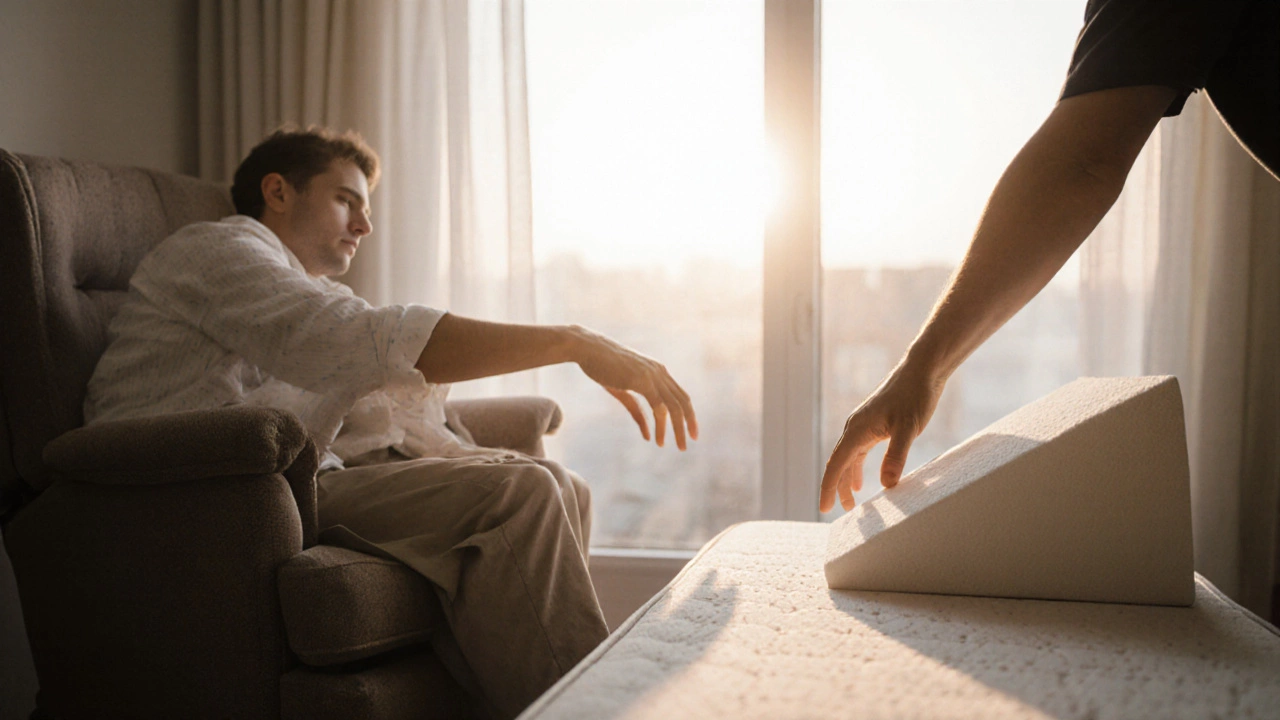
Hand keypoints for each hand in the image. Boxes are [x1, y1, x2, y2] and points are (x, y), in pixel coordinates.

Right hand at [569, 325, 698, 449]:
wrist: (588, 348)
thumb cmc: (602, 367)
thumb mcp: (622, 389)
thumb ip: (635, 408)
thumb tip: (648, 432)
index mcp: (657, 371)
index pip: (680, 395)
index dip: (688, 414)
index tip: (689, 431)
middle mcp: (659, 372)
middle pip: (682, 402)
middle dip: (688, 424)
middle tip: (688, 444)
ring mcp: (651, 375)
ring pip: (673, 407)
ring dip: (676, 429)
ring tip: (678, 447)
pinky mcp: (641, 380)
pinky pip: (658, 406)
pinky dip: (659, 425)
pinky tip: (655, 439)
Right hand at [820, 361, 943, 512]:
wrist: (922, 370)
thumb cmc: (915, 395)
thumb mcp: (909, 428)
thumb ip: (896, 456)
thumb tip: (886, 485)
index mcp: (858, 429)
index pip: (836, 464)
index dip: (829, 488)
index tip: (824, 509)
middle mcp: (855, 427)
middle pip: (839, 463)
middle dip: (837, 488)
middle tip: (842, 513)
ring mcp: (863, 425)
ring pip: (848, 458)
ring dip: (848, 480)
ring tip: (852, 502)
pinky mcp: (874, 424)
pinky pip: (859, 451)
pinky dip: (857, 468)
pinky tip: (863, 480)